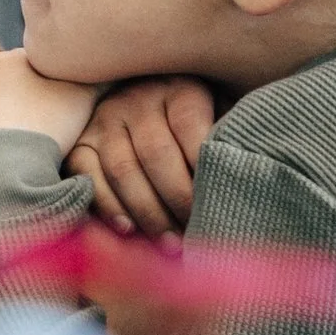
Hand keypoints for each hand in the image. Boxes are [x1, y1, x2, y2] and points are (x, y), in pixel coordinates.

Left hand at [0, 47, 101, 153]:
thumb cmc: (41, 126)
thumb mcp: (82, 98)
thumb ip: (98, 79)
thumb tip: (111, 68)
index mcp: (7, 60)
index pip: (42, 65)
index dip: (63, 85)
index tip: (74, 108)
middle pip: (16, 90)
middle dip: (34, 109)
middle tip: (55, 135)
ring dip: (11, 131)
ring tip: (30, 155)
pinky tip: (6, 166)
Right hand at [65, 76, 215, 240]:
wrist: (146, 98)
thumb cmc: (196, 121)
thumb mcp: (219, 112)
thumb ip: (231, 134)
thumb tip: (253, 169)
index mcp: (179, 90)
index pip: (190, 128)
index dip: (203, 169)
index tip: (219, 202)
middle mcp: (138, 100)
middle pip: (156, 154)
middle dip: (178, 200)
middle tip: (197, 234)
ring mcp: (106, 120)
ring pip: (122, 169)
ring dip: (148, 212)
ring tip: (170, 244)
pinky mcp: (82, 141)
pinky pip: (88, 174)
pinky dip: (107, 204)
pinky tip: (128, 229)